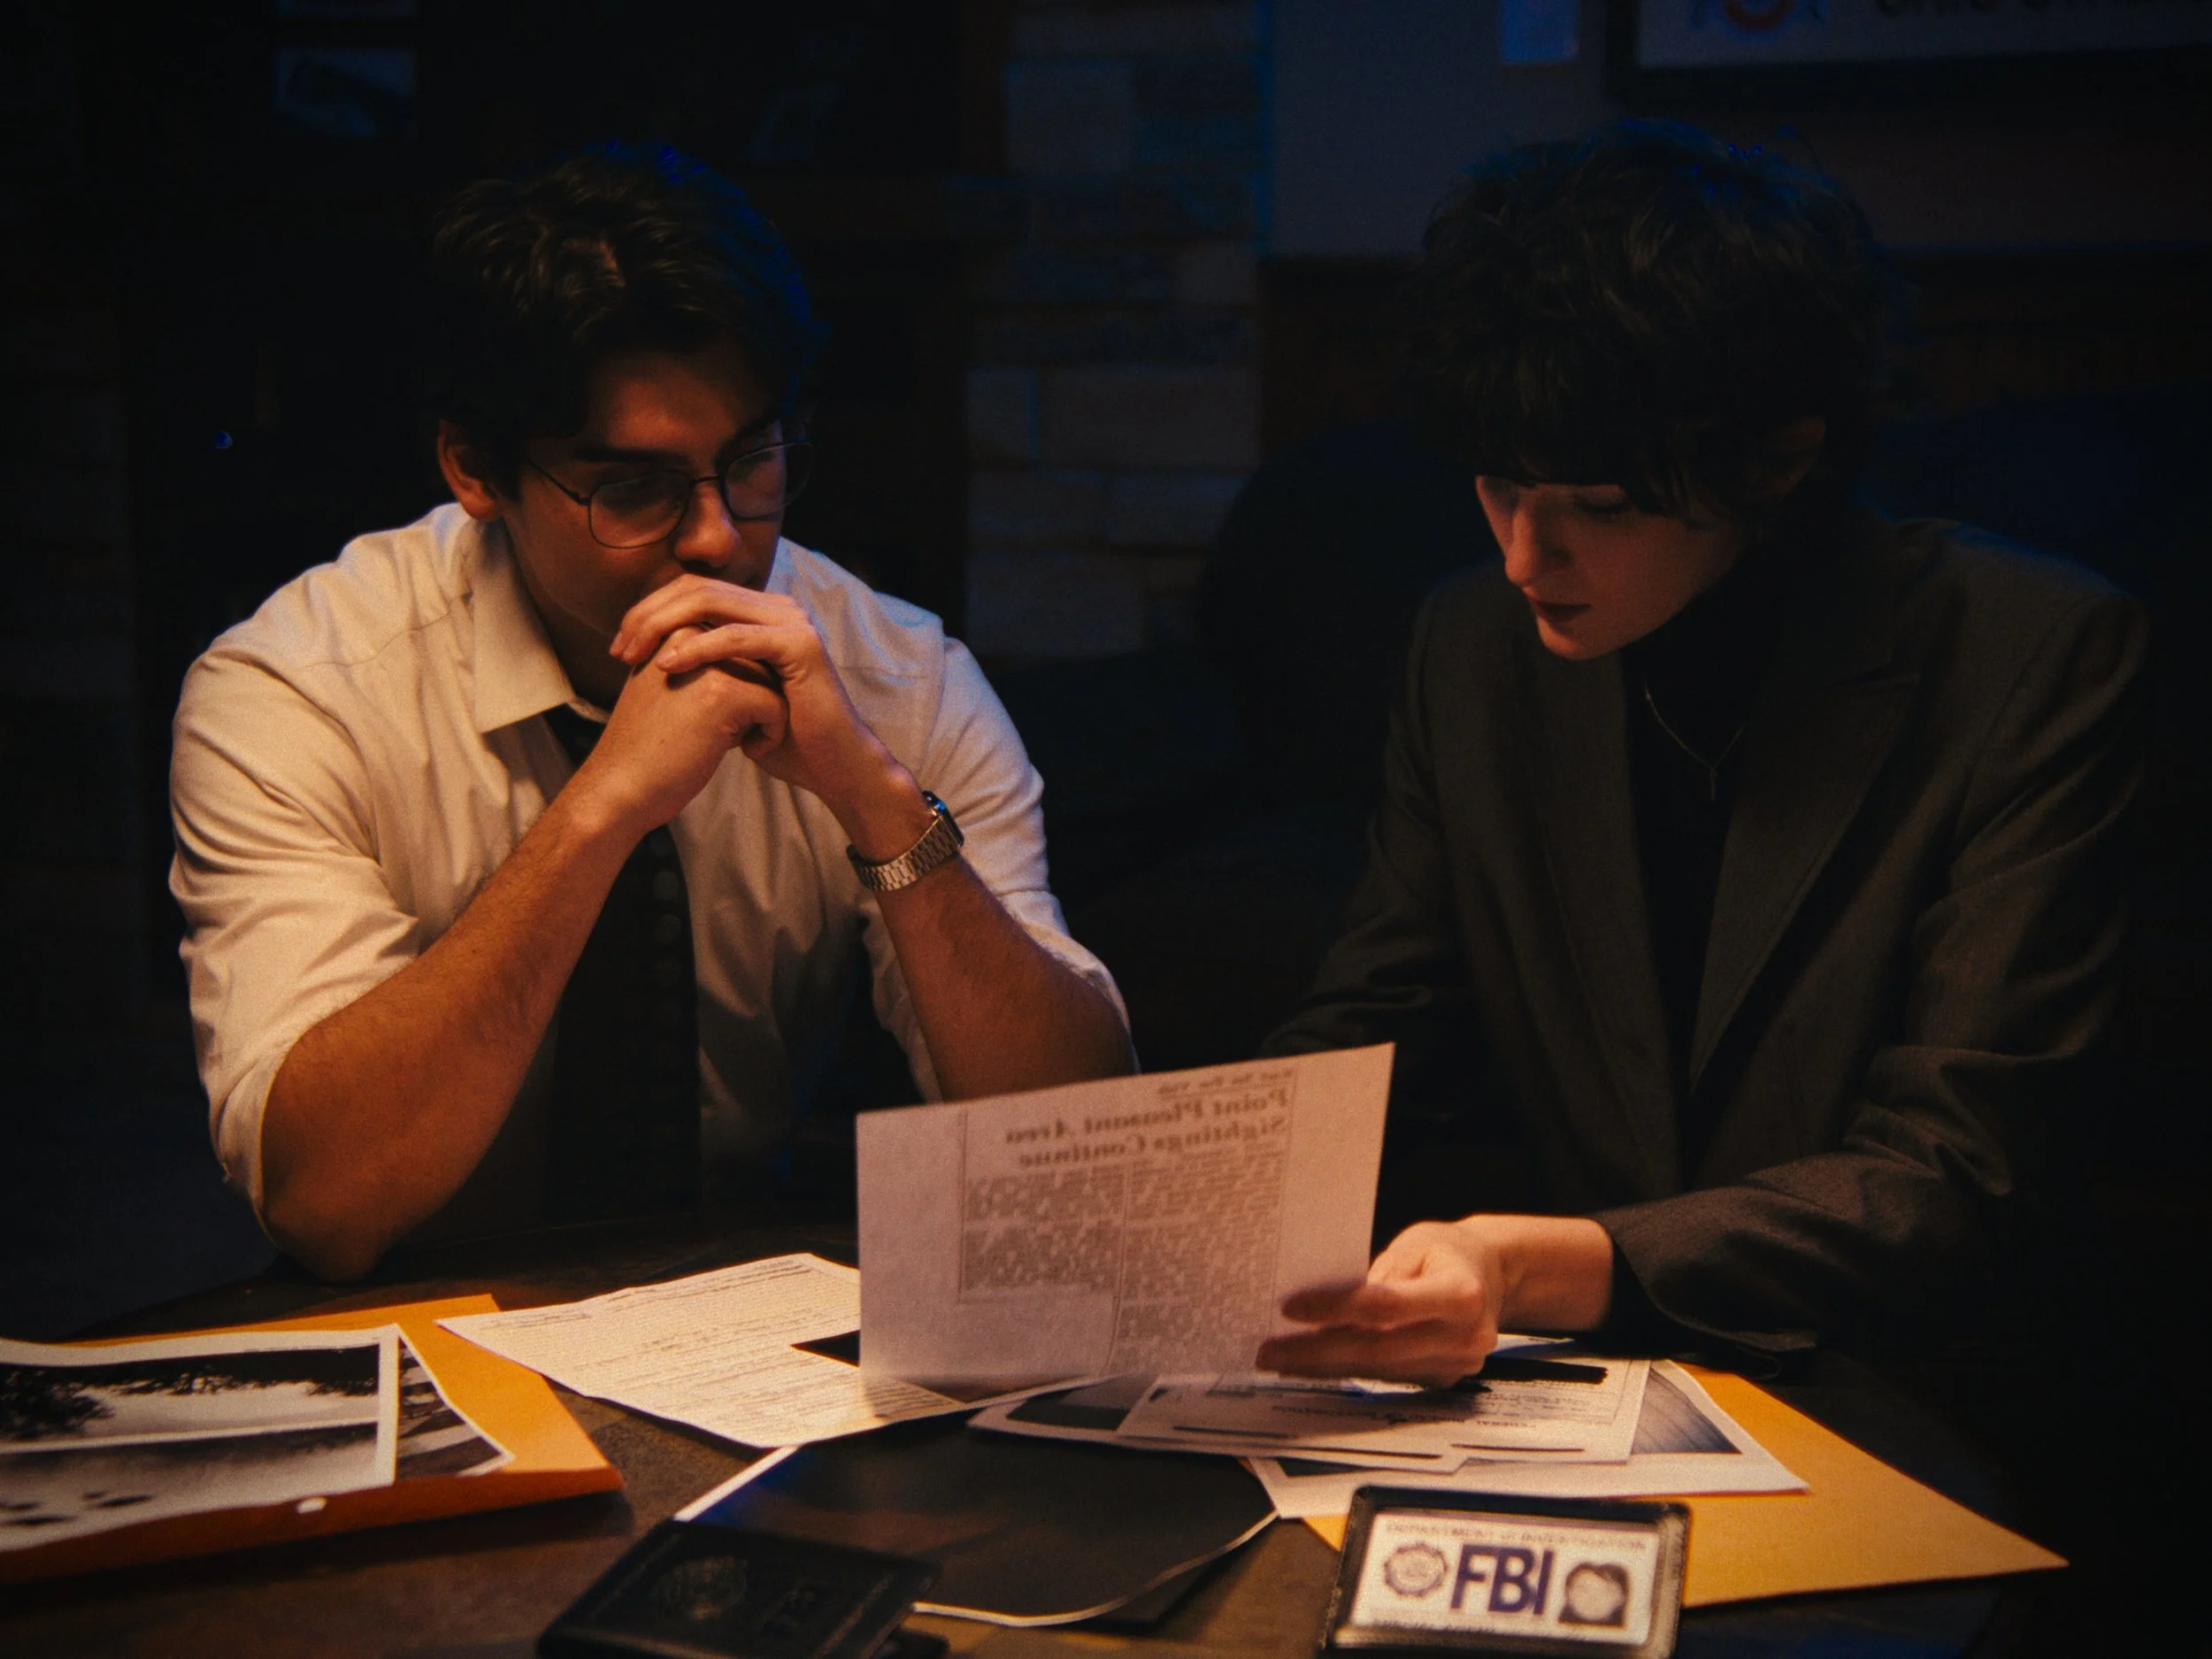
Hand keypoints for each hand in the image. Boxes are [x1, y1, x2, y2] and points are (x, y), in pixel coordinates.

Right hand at [570, 623, 788, 836]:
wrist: (620, 786)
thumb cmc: (649, 744)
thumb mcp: (669, 686)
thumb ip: (702, 661)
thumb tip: (758, 656)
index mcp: (674, 626)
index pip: (739, 642)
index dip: (742, 681)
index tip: (718, 716)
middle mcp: (689, 633)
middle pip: (759, 656)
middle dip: (756, 694)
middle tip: (726, 731)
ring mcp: (707, 661)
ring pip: (773, 677)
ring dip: (766, 713)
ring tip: (734, 740)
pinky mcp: (724, 693)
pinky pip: (777, 705)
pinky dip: (772, 733)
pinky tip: (747, 752)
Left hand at [609, 576, 931, 852]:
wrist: (831, 767)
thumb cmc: (780, 738)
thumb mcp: (731, 694)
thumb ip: (705, 666)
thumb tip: (654, 653)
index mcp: (760, 613)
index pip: (692, 591)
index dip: (649, 612)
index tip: (618, 648)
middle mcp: (777, 607)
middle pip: (696, 588)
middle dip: (648, 615)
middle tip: (618, 649)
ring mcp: (792, 621)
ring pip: (711, 602)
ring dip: (663, 625)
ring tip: (633, 655)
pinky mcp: (800, 644)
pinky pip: (736, 636)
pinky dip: (697, 648)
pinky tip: (667, 666)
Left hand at [1258, 1220, 1505, 1386]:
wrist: (1492, 1275)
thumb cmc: (1446, 1252)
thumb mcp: (1413, 1245)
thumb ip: (1374, 1277)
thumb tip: (1320, 1306)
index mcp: (1461, 1294)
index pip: (1385, 1306)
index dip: (1334, 1308)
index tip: (1289, 1307)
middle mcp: (1464, 1336)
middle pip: (1376, 1348)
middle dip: (1316, 1351)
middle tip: (1268, 1350)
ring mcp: (1456, 1364)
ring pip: (1378, 1370)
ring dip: (1324, 1367)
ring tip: (1280, 1359)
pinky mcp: (1444, 1379)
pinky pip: (1387, 1377)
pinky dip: (1348, 1370)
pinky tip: (1314, 1364)